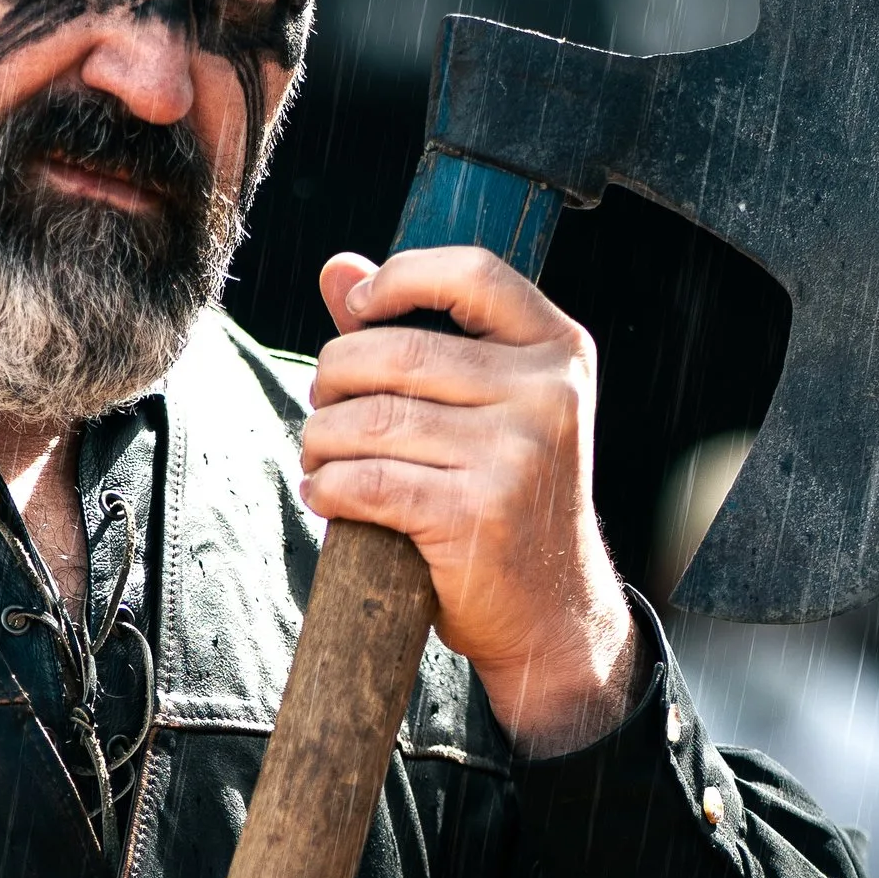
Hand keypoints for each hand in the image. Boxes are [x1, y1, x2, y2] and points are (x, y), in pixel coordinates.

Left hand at [302, 247, 637, 755]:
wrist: (552, 608)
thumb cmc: (508, 494)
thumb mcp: (489, 403)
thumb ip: (418, 331)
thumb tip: (339, 269)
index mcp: (559, 352)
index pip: (474, 272)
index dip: (400, 276)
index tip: (356, 307)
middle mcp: (547, 395)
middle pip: (397, 352)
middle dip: (334, 377)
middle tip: (323, 406)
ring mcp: (516, 456)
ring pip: (371, 420)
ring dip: (321, 439)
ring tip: (320, 456)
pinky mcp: (476, 515)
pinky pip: (367, 482)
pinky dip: (327, 487)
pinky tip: (326, 495)